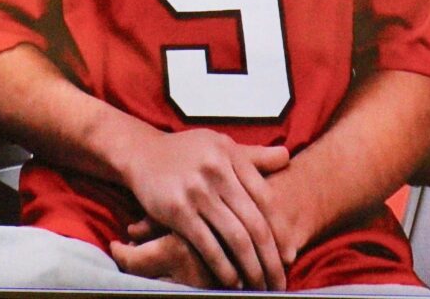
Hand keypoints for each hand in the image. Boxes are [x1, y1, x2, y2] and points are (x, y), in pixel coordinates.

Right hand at [121, 128, 291, 290]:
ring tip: (259, 286)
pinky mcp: (177, 210)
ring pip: (236, 239)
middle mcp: (216, 171)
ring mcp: (196, 191)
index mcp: (231, 154)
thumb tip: (287, 157)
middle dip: (271, 259)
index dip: (281, 231)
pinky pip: (208, 246)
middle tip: (279, 282)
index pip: (266, 198)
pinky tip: (232, 280)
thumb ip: (253, 155)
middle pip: (255, 224)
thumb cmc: (185, 152)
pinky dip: (224, 268)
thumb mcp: (219, 145)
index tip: (289, 256)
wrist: (140, 153)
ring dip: (252, 269)